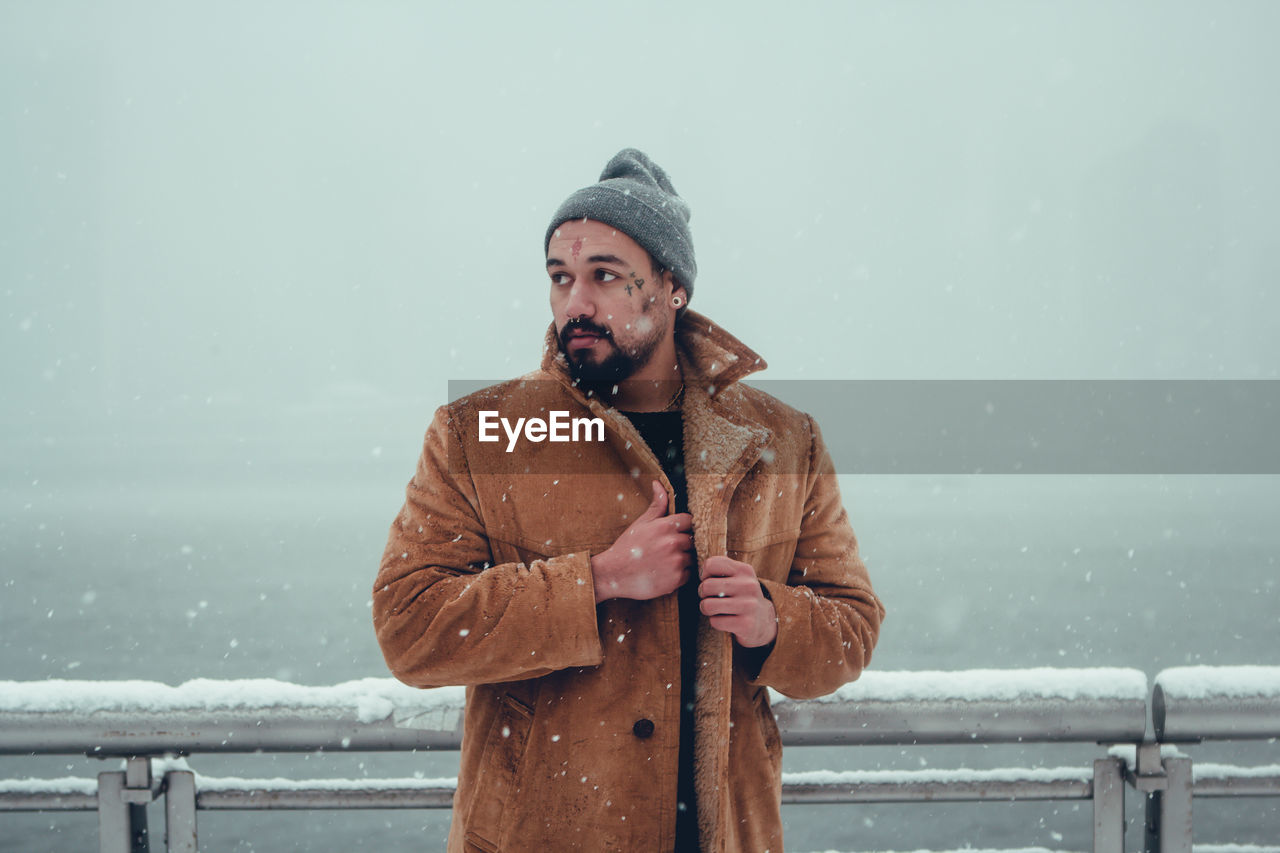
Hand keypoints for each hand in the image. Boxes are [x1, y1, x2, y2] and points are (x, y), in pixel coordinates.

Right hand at [590, 481, 693, 603]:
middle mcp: (673, 543)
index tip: (674, 533)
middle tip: (665, 550)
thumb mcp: (641, 523)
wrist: (613, 574)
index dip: (682, 526)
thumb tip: (659, 484)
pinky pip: (688, 574)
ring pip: (691, 557)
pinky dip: (679, 575)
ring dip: (682, 559)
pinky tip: (664, 573)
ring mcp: (676, 562)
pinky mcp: (676, 580)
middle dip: (681, 543)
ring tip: (664, 562)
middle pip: (691, 539)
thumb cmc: (626, 547)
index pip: (689, 520)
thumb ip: (656, 505)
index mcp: (665, 526)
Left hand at [698, 555, 777, 647]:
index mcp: (744, 570)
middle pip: (706, 586)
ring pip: (708, 605)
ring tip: (715, 608)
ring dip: (706, 609)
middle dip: (702, 593)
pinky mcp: (746, 624)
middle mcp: (748, 585)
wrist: (763, 620)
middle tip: (710, 597)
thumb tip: (702, 575)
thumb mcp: (737, 576)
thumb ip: (720, 569)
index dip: (704, 574)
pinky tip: (726, 620)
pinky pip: (715, 622)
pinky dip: (716, 622)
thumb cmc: (741, 595)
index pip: (711, 564)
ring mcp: (748, 605)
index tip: (710, 580)